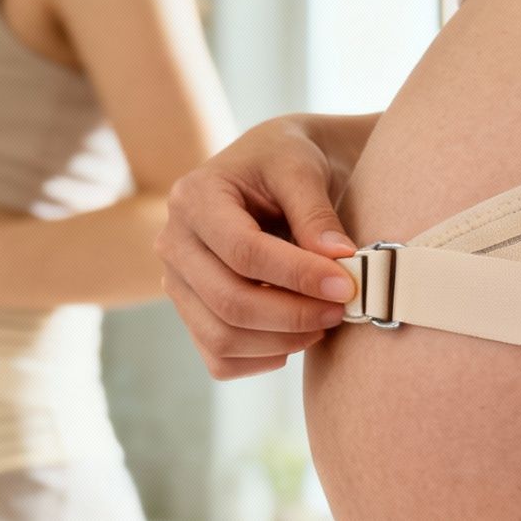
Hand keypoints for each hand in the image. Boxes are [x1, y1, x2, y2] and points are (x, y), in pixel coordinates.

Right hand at [156, 116, 360, 378]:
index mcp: (194, 198)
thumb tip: (340, 261)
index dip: (297, 275)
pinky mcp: (191, 312)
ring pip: (221, 337)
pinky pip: (218, 358)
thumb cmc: (285, 161)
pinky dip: (261, 359)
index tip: (345, 285)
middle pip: (228, 301)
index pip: (243, 251)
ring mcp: (177, 282)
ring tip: (325, 322)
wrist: (270, 172)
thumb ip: (316, 213)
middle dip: (293, 315)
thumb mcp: (302, 168)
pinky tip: (296, 338)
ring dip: (282, 341)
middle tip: (341, 310)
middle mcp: (174, 242)